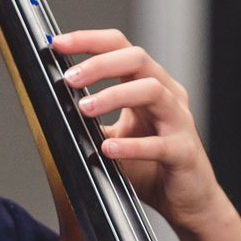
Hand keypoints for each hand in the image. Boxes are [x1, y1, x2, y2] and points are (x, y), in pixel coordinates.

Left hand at [53, 30, 229, 235]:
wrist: (187, 200)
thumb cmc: (153, 166)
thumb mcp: (115, 136)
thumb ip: (92, 121)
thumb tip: (53, 109)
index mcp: (150, 84)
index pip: (120, 47)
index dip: (89, 41)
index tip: (57, 45)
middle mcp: (167, 95)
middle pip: (137, 59)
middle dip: (100, 64)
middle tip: (69, 78)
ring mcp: (179, 122)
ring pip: (152, 91)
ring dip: (114, 96)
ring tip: (85, 108)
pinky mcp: (184, 152)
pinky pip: (160, 144)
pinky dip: (132, 145)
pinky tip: (108, 150)